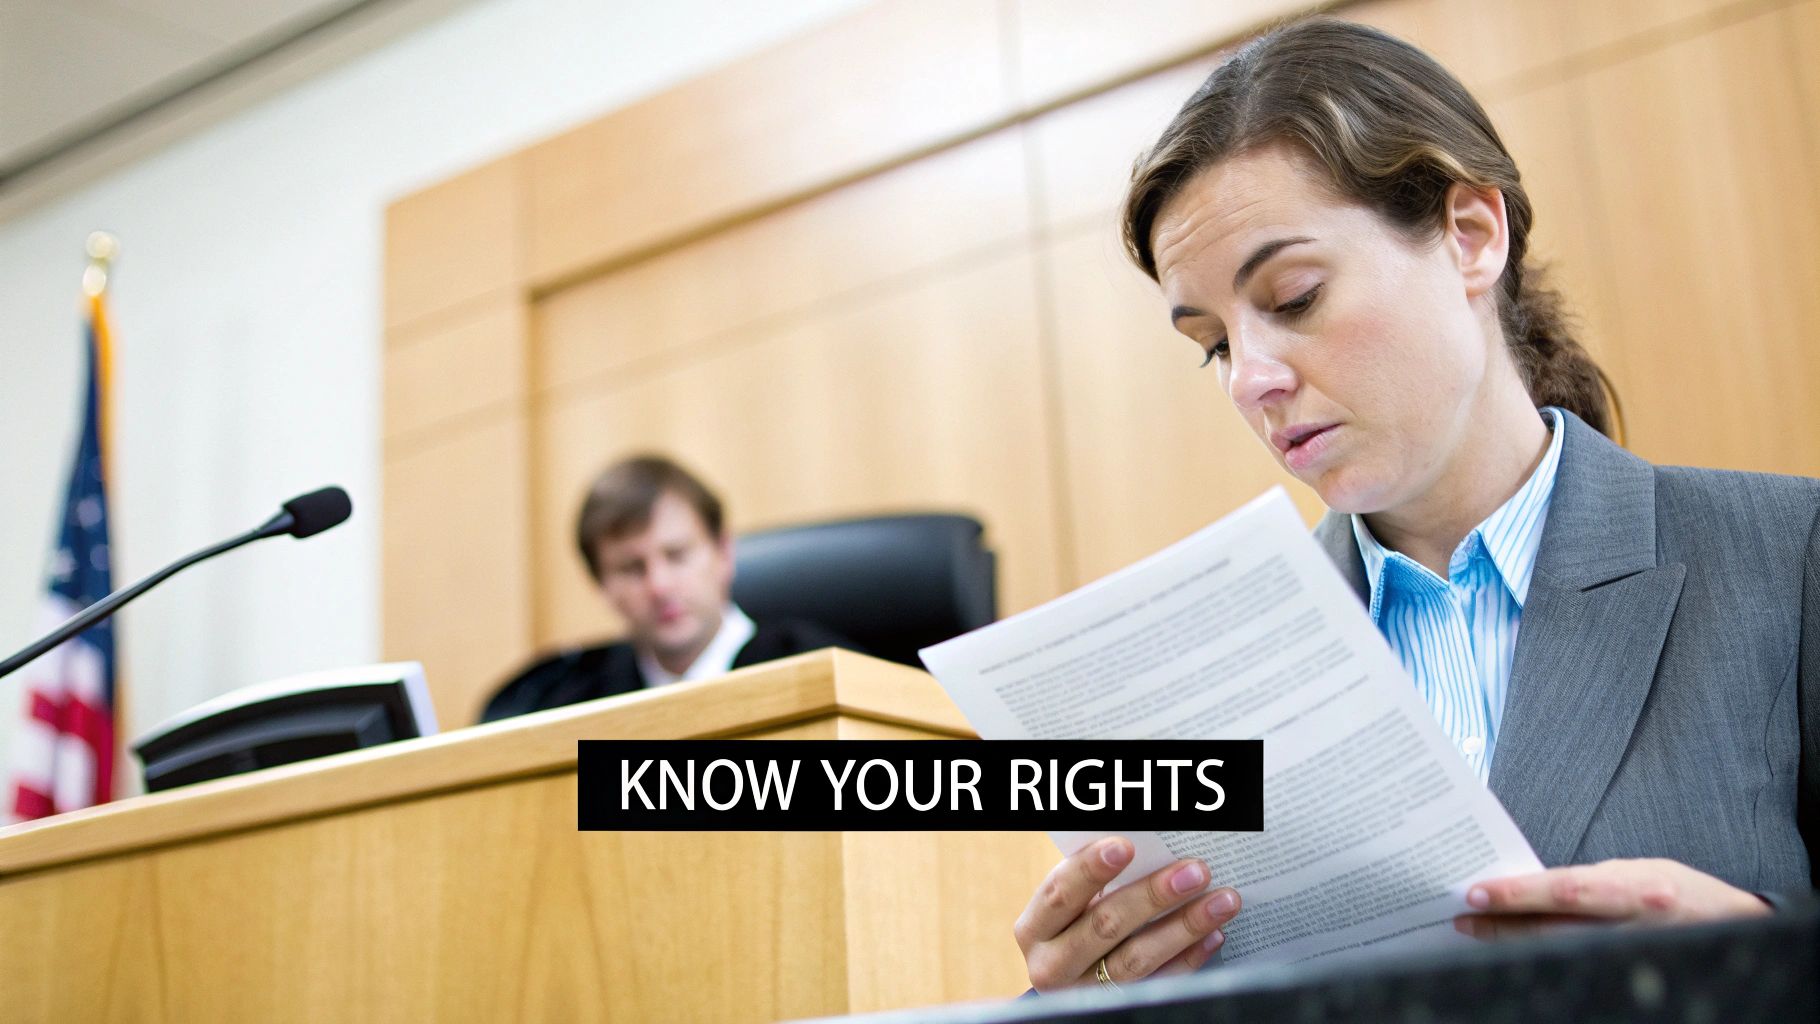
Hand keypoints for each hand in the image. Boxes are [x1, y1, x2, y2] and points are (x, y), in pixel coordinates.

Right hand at [1015, 836, 1242, 991]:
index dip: (1090, 870)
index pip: (1060, 895)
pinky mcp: (1119, 1009)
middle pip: (1105, 926)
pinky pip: (1160, 983)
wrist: (1069, 979)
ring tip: (1221, 901)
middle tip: (1195, 872)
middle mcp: (1052, 965)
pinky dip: (1190, 957)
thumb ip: (1095, 880)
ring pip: (1137, 959)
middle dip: (1153, 895)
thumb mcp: (1071, 904)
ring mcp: (1086, 992)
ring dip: (1184, 926)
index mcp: (1035, 928)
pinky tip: (1213, 934)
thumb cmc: (1075, 922)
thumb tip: (1149, 846)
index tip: (1126, 846)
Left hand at [1453, 857, 1771, 940]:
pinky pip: (1575, 967)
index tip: (1478, 893)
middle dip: (1504, 925)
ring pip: (1561, 954)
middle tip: (1464, 919)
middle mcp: (1634, 927)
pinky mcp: (1628, 973)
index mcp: (1635, 892)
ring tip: (1479, 933)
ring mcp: (1631, 955)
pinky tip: (1516, 951)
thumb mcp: (1635, 873)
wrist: (1734, 928)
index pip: (1565, 891)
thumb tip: (1532, 886)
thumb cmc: (1678, 891)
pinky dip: (1543, 959)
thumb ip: (1588, 882)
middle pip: (1555, 930)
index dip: (1519, 894)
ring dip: (1515, 944)